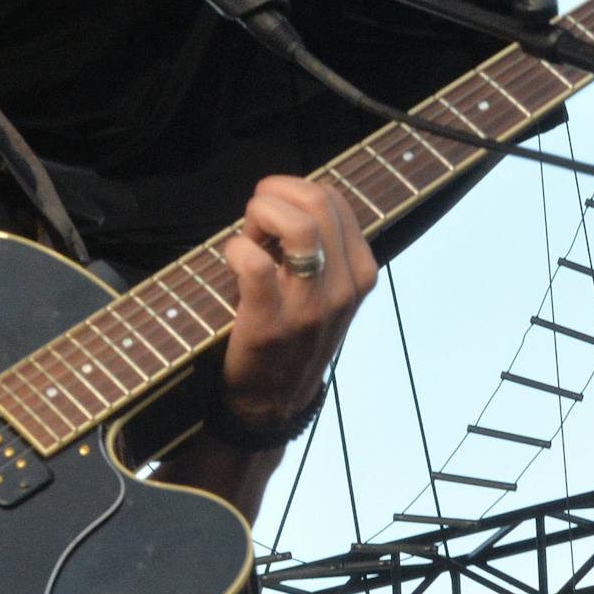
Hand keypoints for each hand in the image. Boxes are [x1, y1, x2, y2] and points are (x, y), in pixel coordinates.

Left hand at [217, 176, 375, 431]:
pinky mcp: (270, 323)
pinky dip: (236, 250)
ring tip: (246, 237)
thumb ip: (318, 246)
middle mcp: (345, 287)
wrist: (272, 402)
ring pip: (298, 227)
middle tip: (254, 219)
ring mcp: (311, 308)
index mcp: (361, 272)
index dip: (293, 191)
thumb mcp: (324, 290)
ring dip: (260, 217)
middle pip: (319, 203)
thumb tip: (283, 197)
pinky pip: (255, 263)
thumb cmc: (290, 334)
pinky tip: (232, 261)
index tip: (272, 213)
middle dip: (275, 195)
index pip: (334, 199)